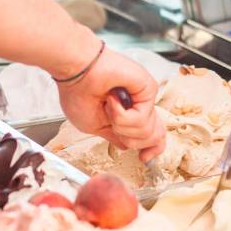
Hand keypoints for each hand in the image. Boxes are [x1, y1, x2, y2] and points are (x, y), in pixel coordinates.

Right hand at [57, 45, 164, 161]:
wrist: (76, 73)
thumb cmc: (78, 93)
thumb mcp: (93, 126)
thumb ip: (115, 136)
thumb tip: (128, 146)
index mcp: (128, 114)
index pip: (152, 136)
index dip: (152, 151)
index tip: (143, 158)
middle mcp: (139, 106)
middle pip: (155, 138)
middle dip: (131, 139)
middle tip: (113, 124)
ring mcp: (145, 99)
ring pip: (148, 133)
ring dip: (121, 125)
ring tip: (108, 107)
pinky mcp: (148, 89)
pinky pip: (142, 119)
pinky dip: (121, 115)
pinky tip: (112, 100)